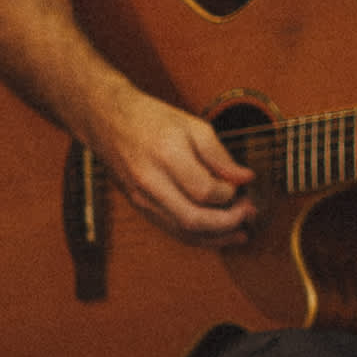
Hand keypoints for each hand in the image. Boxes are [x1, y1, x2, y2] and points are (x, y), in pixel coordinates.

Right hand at [95, 86, 256, 245]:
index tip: (241, 186)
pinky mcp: (140, 207)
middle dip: (227, 223)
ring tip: (240, 232)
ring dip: (216, 237)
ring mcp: (142, 198)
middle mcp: (151, 182)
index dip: (230, 193)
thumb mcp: (192, 125)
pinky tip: (217, 234)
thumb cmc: (152, 119)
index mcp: (166, 155)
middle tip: (248, 214)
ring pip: (182, 231)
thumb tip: (245, 178)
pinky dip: (197, 237)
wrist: (108, 121)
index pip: (205, 190)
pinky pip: (172, 230)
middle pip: (193, 219)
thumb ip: (219, 155)